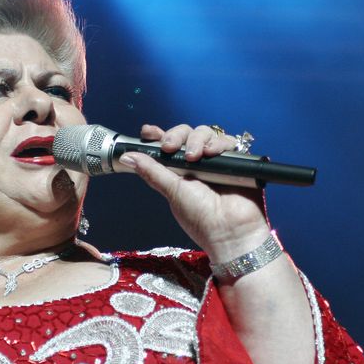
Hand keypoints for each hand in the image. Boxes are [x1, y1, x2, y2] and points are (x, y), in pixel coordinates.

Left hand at [120, 123, 271, 261]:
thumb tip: (126, 157)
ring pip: (206, 133)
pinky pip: (228, 142)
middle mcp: (198, 163)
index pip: (169, 145)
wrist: (231, 231)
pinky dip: (220, 143)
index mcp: (179, 171)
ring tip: (195, 156)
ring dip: (197, 139)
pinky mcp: (237, 161)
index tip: (148, 131)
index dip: (159, 135)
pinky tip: (212, 153)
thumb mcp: (172, 191)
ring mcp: (217, 161)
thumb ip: (152, 171)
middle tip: (171, 148)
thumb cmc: (200, 217)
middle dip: (177, 136)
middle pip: (186, 134)